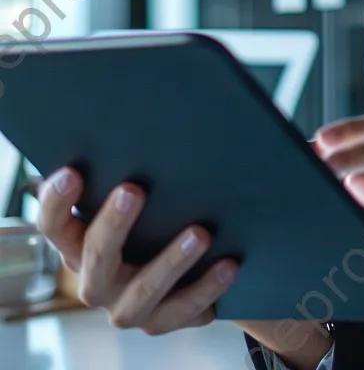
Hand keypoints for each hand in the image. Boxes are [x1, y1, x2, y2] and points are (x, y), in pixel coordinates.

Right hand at [35, 166, 238, 333]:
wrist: (187, 270)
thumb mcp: (140, 200)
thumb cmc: (155, 217)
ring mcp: (128, 306)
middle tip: (133, 190)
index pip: (54, 225)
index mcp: (78, 245)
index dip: (57, 202)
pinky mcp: (163, 320)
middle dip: (113, 224)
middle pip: (96, 257)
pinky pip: (184, 309)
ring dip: (171, 261)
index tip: (72, 172)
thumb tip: (148, 123)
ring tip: (200, 233)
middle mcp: (97, 280)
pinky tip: (229, 264)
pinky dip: (207, 287)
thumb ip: (134, 174)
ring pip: (144, 290)